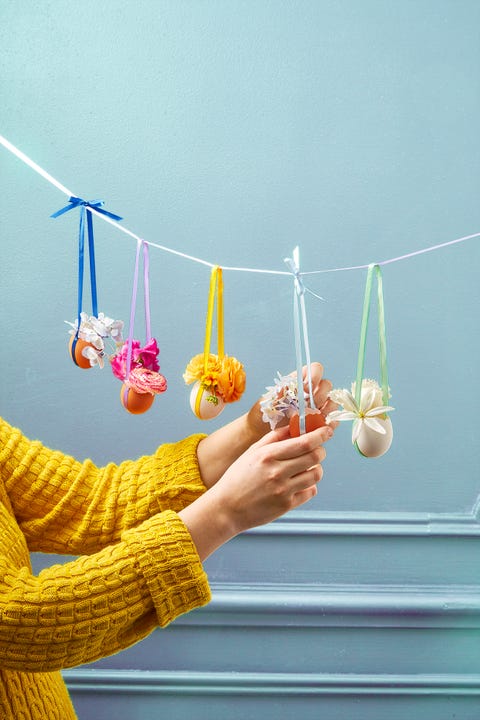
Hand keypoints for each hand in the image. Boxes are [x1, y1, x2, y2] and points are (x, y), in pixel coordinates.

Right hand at [181, 424, 333, 559]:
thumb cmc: (237, 478)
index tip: (327, 431)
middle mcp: (277, 472)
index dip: (321, 435)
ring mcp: (283, 491)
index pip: (305, 442)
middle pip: (315, 457)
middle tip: (318, 450)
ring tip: (307, 468)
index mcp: (268, 455)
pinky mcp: (286, 506)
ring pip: (316, 475)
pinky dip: (310, 486)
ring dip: (316, 468)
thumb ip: (274, 438)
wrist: (226, 508)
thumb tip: (294, 426)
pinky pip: (310, 492)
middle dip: (321, 451)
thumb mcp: (251, 452)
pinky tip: (300, 483)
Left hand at [246, 362, 337, 437]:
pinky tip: (318, 427)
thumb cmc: (265, 412)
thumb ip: (280, 392)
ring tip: (313, 418)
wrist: (262, 431)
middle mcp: (312, 392)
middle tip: (308, 406)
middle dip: (320, 395)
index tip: (306, 388)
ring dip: (326, 409)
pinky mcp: (321, 422)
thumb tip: (291, 388)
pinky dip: (329, 423)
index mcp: (300, 380)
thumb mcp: (268, 400)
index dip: (315, 376)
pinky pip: (333, 420)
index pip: (316, 369)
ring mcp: (318, 407)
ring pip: (332, 402)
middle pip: (327, 385)